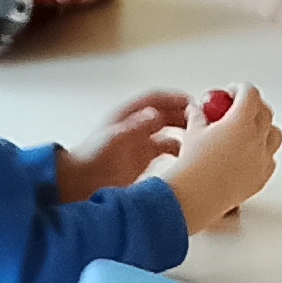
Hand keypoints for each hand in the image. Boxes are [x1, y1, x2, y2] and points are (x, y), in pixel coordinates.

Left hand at [59, 86, 190, 197]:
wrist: (78, 184)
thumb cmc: (90, 160)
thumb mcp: (113, 138)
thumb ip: (135, 126)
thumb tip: (155, 113)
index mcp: (126, 115)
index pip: (155, 99)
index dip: (174, 98)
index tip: (193, 102)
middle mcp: (135, 126)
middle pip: (166, 113)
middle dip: (184, 114)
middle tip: (203, 119)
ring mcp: (140, 143)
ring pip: (169, 130)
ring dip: (184, 131)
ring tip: (199, 136)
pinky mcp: (143, 160)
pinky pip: (166, 149)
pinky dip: (179, 150)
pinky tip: (187, 155)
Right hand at [159, 85, 277, 227]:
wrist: (196, 196)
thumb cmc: (193, 165)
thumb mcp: (192, 131)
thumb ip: (199, 114)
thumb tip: (199, 110)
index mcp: (241, 121)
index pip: (250, 93)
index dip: (240, 89)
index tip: (232, 92)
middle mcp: (257, 139)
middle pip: (265, 112)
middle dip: (253, 105)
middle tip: (239, 107)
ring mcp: (262, 160)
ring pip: (274, 136)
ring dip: (264, 128)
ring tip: (248, 130)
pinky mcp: (261, 178)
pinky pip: (270, 160)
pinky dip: (262, 153)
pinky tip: (249, 154)